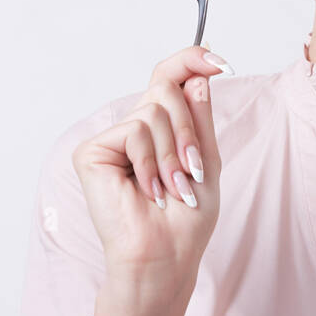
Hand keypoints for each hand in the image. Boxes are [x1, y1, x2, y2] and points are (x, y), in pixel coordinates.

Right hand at [71, 45, 228, 315]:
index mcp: (161, 128)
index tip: (222, 62)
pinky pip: (134, 129)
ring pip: (153, 110)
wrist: (165, 255)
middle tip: (193, 169)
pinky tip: (148, 191)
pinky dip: (150, 161)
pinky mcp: (92, 151)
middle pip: (166, 89)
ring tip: (173, 187)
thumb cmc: (186, 218)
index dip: (192, 60)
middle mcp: (134, 128)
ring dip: (173, 152)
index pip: (171, 78)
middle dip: (189, 129)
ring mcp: (112, 139)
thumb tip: (198, 75)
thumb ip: (200, 116)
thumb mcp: (206, 158)